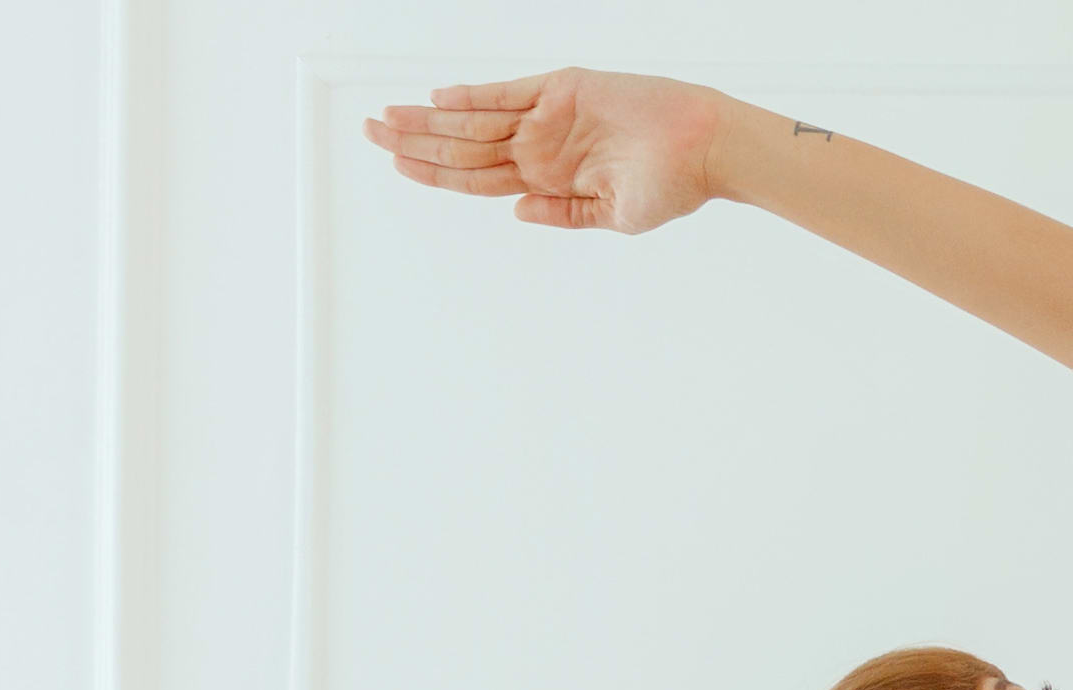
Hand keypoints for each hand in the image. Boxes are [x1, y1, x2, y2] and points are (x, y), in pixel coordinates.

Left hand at [364, 72, 724, 235]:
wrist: (704, 148)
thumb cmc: (671, 187)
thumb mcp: (613, 217)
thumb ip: (563, 213)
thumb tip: (516, 212)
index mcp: (547, 180)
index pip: (476, 177)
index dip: (434, 171)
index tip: (396, 165)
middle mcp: (540, 147)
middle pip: (463, 147)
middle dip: (415, 141)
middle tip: (368, 133)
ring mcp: (548, 116)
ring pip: (475, 122)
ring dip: (430, 122)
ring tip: (385, 121)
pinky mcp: (563, 90)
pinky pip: (508, 94)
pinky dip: (474, 98)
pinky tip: (438, 101)